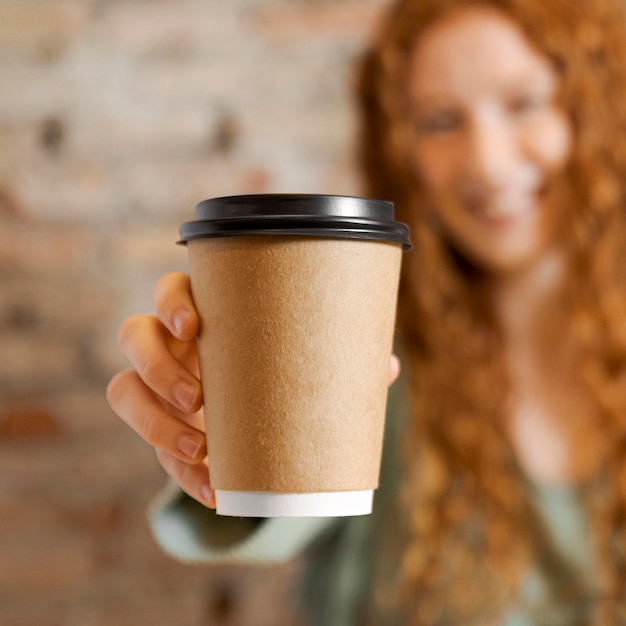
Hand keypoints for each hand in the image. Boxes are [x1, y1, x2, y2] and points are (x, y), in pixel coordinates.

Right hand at [107, 272, 401, 508]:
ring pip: (124, 391)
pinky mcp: (162, 433)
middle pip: (133, 335)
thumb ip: (337, 364)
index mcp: (207, 316)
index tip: (194, 326)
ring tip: (199, 449)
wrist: (267, 423)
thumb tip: (387, 366)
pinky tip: (216, 489)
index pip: (170, 291)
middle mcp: (173, 347)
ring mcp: (160, 389)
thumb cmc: (285, 377)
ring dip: (153, 422)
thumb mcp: (308, 368)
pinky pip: (152, 451)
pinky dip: (181, 474)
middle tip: (195, 397)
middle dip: (156, 366)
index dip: (170, 302)